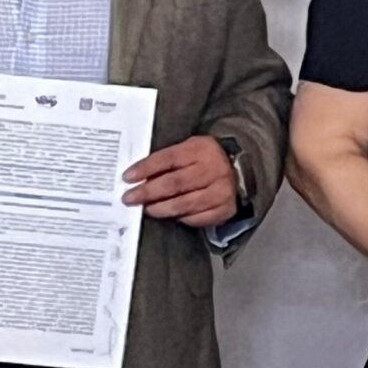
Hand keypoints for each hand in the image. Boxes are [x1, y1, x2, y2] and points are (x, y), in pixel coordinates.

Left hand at [121, 135, 239, 227]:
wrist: (240, 172)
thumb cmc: (204, 161)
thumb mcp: (190, 150)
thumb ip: (168, 160)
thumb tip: (137, 176)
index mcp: (202, 149)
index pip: (169, 158)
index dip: (146, 168)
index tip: (128, 177)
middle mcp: (213, 169)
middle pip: (174, 183)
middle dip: (148, 192)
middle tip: (129, 198)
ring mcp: (221, 191)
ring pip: (183, 204)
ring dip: (160, 208)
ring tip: (146, 209)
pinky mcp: (224, 209)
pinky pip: (196, 218)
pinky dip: (180, 218)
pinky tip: (170, 216)